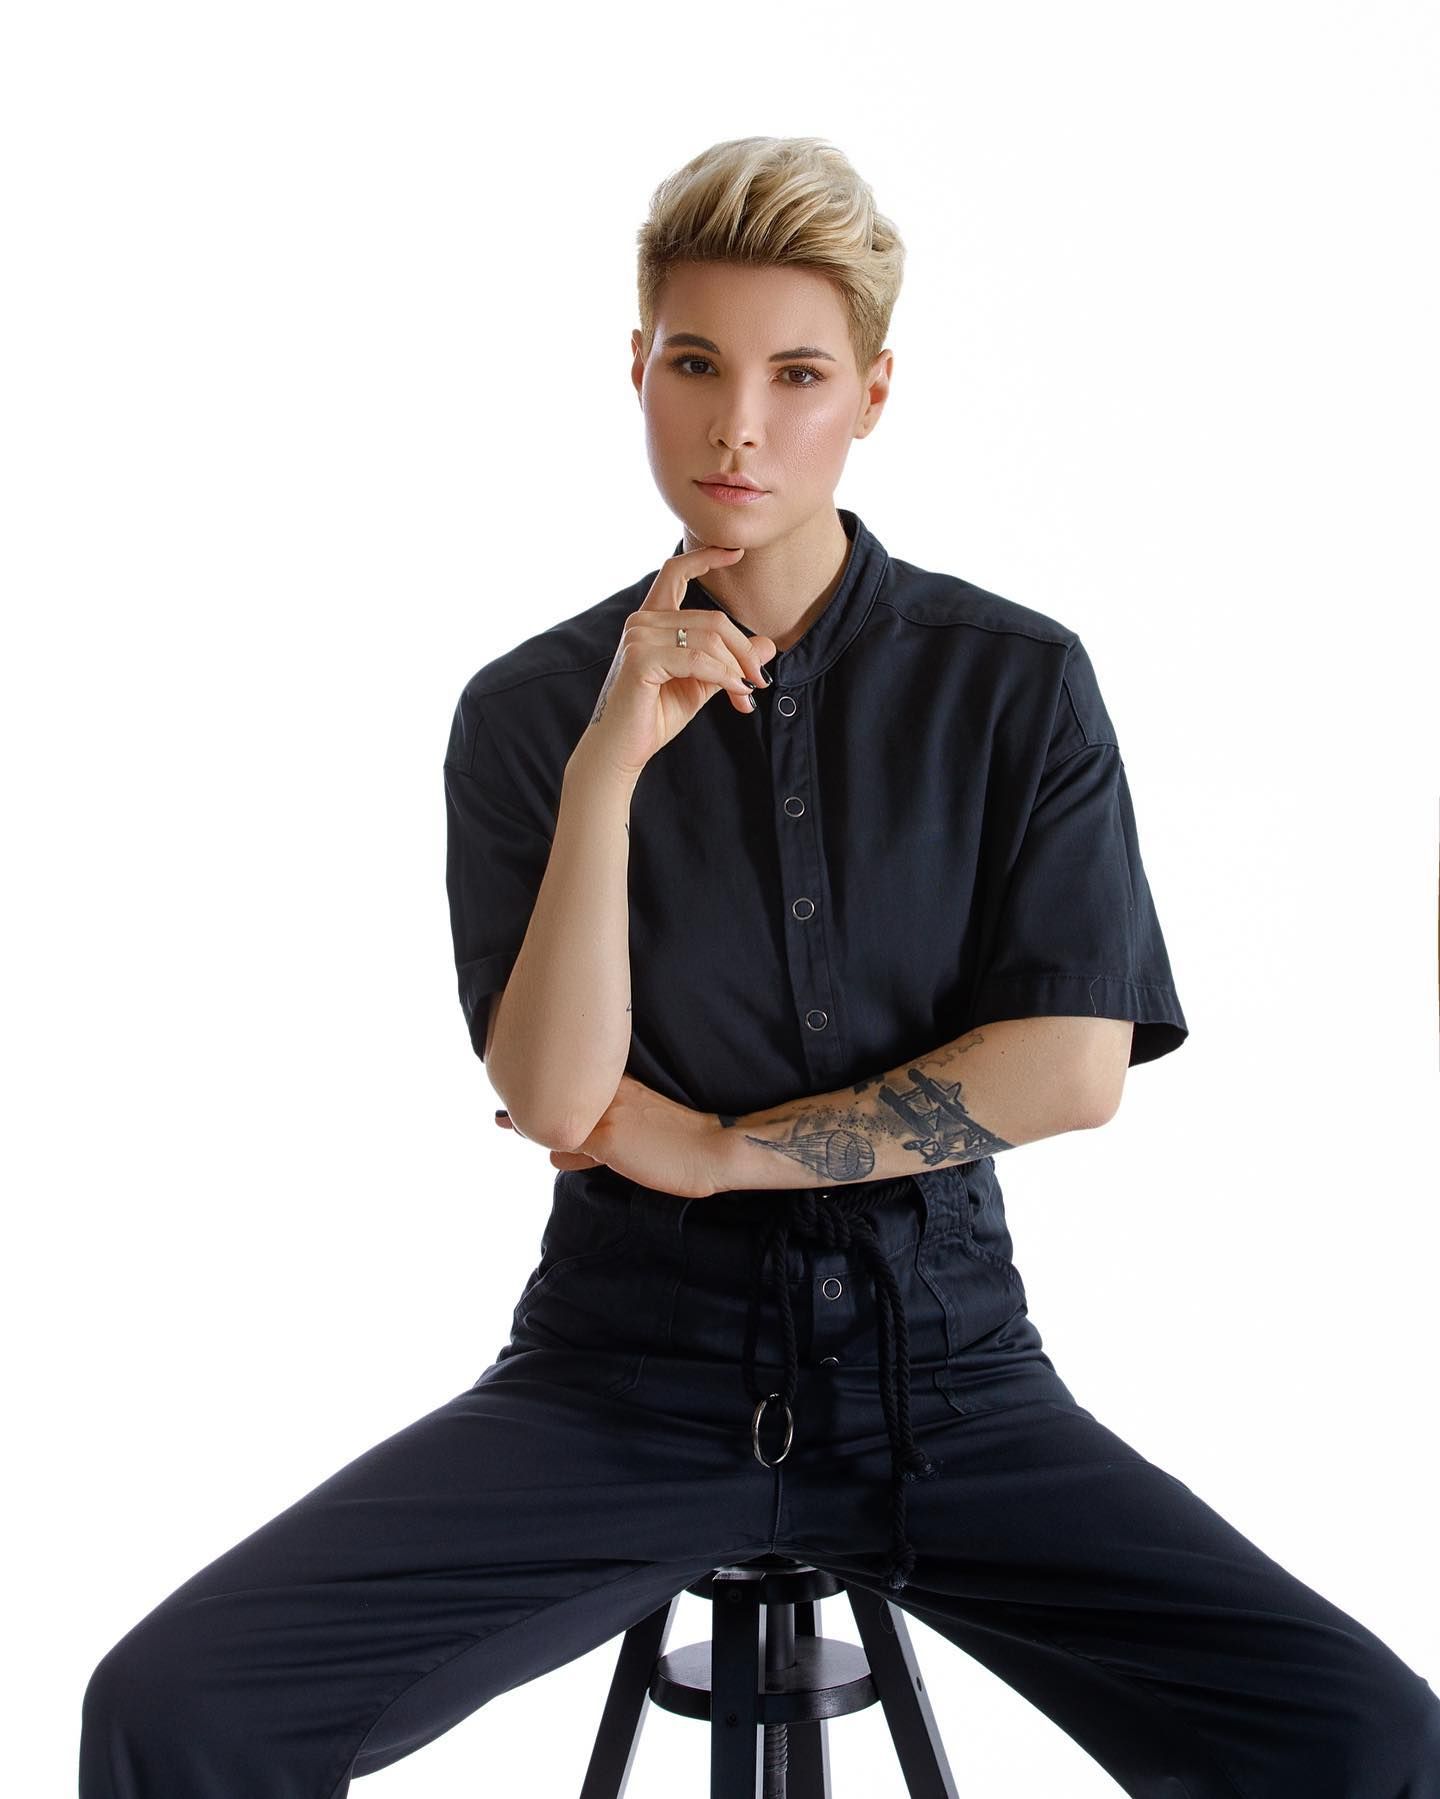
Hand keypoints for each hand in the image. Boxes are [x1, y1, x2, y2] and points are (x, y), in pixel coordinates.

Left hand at [494, 1074, 727, 1198]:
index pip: (576, 1085)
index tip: (522, 1084)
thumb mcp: (637, 1134)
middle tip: (496, 1114)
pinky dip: (548, 1139)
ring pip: (558, 1115)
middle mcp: (609, 1095)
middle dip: (528, 1102)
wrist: (713, 1149)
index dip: (549, 1088)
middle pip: (560, 1095)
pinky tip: (526, 1137)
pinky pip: (567, 1140)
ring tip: (500, 1122)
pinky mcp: (607, 1139)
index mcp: (621, 1088)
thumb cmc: (681, 1144)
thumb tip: (557, 1155)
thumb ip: (596, 1144)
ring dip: (529, 1121)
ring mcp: (606, 1115)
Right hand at [573, 543, 775, 781]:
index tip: (735, 551)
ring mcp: (639, 637)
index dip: (706, 557)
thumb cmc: (655, 716)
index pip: (676, 572)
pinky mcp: (641, 659)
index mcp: (651, 620)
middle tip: (759, 681)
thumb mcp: (701, 683)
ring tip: (744, 695)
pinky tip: (734, 693)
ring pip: (709, 640)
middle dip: (743, 652)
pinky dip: (723, 677)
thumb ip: (729, 661)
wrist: (622, 749)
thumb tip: (767, 645)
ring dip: (735, 670)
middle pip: (712, 619)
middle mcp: (641, 622)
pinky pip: (698, 661)